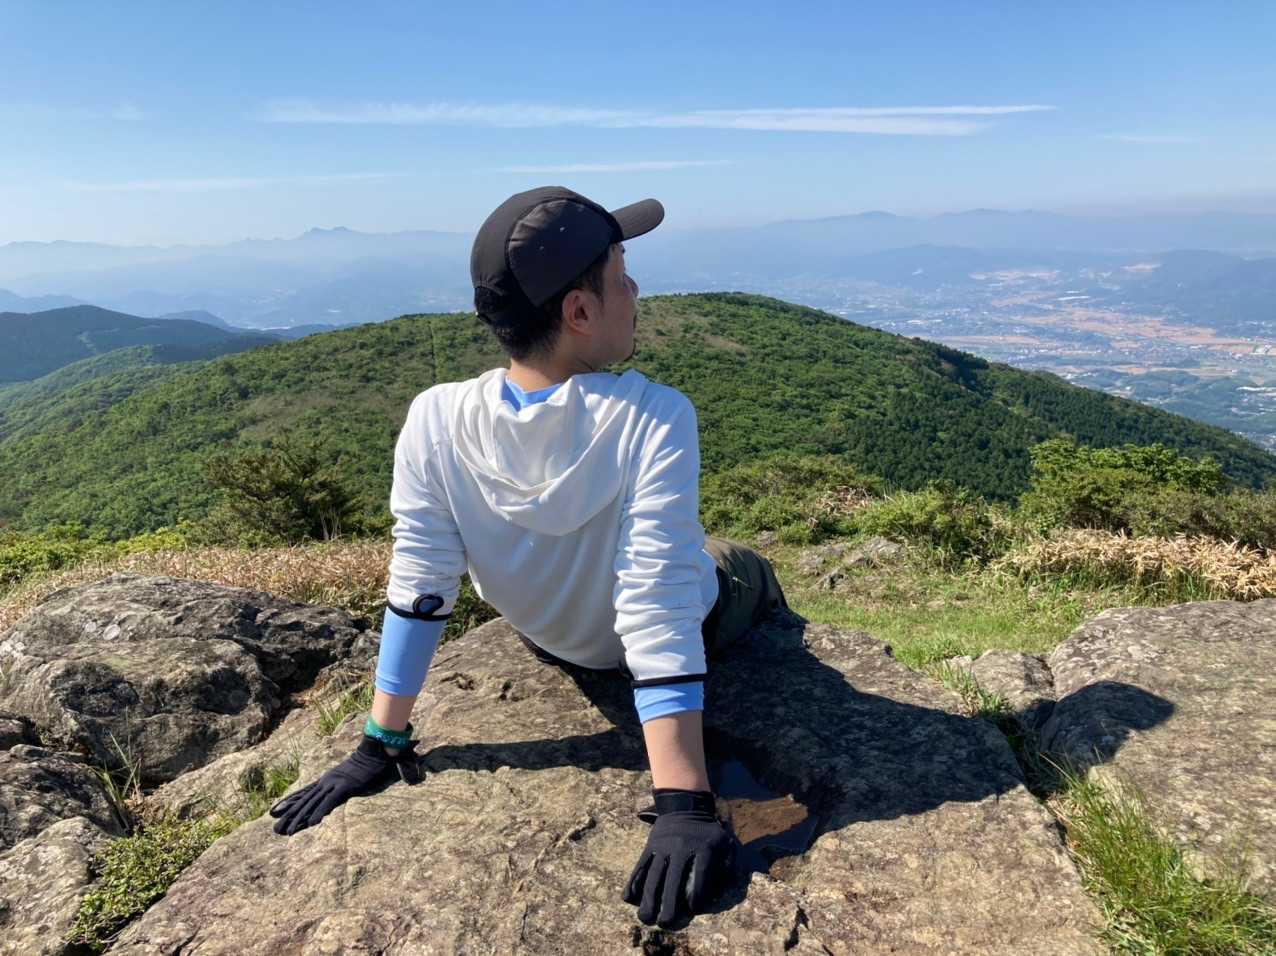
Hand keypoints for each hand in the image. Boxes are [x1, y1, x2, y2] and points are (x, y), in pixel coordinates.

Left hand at [269, 734, 422, 835]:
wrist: (378, 751)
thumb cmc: (368, 764)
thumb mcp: (350, 777)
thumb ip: (342, 786)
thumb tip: (337, 793)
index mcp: (327, 779)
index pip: (304, 793)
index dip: (289, 803)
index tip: (274, 812)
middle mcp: (326, 781)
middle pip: (304, 801)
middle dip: (289, 816)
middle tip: (276, 829)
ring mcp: (334, 783)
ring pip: (313, 803)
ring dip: (299, 818)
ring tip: (288, 832)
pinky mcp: (345, 787)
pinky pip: (329, 802)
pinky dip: (319, 812)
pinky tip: (311, 823)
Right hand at [624, 788, 737, 927]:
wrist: (685, 806)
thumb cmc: (708, 832)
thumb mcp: (725, 842)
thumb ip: (727, 865)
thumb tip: (719, 891)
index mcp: (703, 848)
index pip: (700, 876)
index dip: (697, 896)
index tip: (693, 910)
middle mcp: (681, 848)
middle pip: (673, 879)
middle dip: (668, 904)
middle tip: (665, 923)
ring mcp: (663, 847)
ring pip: (654, 875)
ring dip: (648, 898)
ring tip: (645, 918)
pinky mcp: (650, 846)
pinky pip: (641, 865)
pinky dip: (634, 881)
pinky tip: (628, 898)